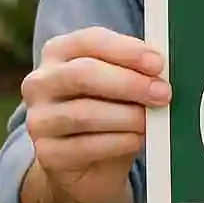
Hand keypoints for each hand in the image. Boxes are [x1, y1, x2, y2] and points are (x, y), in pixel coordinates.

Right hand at [20, 27, 170, 202]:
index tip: (158, 64)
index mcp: (60, 52)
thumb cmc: (110, 109)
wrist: (88, 162)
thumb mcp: (121, 83)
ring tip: (152, 121)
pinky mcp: (46, 153)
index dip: (127, 50)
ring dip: (127, 117)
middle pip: (84, 74)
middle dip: (130, 83)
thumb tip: (164, 68)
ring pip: (85, 113)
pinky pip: (86, 146)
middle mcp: (41, 82)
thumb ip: (136, 69)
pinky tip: (136, 140)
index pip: (90, 41)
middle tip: (163, 94)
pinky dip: (119, 142)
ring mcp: (39, 119)